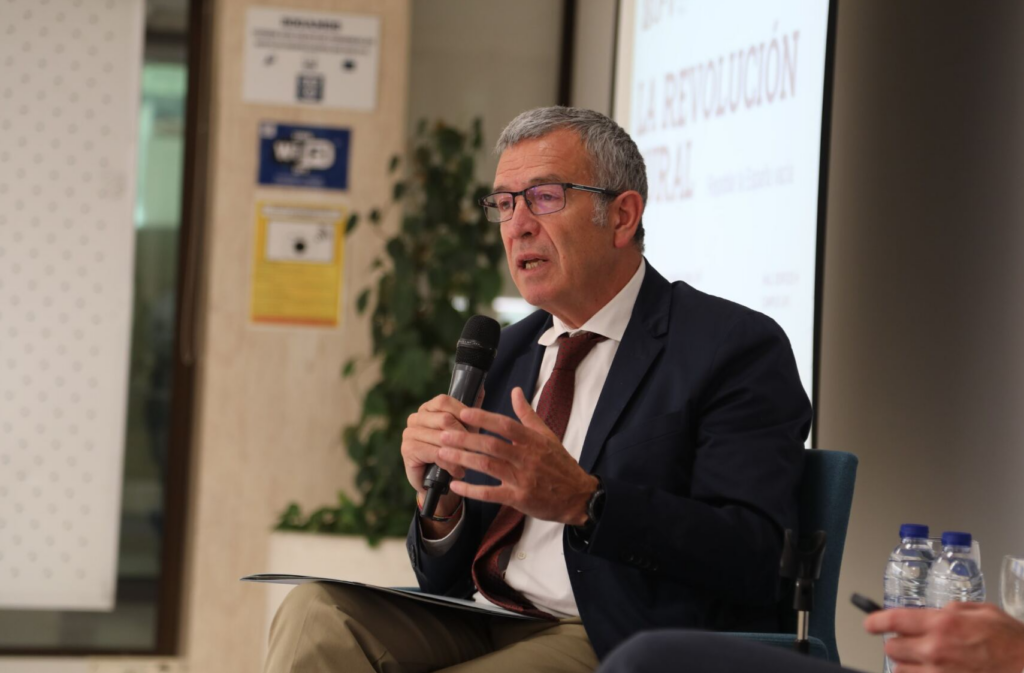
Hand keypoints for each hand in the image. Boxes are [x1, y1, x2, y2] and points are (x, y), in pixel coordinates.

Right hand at [401, 393, 480, 522]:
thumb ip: (470, 411)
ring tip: (470, 462)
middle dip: (464, 435)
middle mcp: (415, 418)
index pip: (444, 401)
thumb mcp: (465, 430)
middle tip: (475, 449)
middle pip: (444, 419)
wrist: (437, 483)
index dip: (463, 413)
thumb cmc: (453, 452)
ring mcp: (409, 433)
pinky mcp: (408, 450)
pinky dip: (450, 463)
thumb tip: (481, 387)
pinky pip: (435, 453)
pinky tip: (458, 471)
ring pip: (441, 437)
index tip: (477, 426)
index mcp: (427, 408)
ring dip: (459, 452)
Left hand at [437, 387, 598, 525]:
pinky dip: (472, 490)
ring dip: (464, 459)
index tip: (464, 412)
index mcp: (534, 440)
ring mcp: (523, 479)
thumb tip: (516, 391)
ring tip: (443, 453)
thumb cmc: (561, 465)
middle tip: (444, 433)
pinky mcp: (519, 499)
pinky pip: (491, 494)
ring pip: (488, 467)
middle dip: (466, 438)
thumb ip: (528, 415)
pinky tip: (456, 486)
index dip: (484, 417)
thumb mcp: (548, 436)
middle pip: (492, 445)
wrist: (578, 497)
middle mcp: (527, 458)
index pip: (506, 425)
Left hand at [864, 602, 1023, 672]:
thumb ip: (954, 610)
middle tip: (909, 641)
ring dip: (907, 663)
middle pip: (891, 648)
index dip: (875, 620)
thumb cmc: (1012, 641)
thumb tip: (938, 612)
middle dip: (897, 643)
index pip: (893, 620)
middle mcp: (935, 649)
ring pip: (900, 669)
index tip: (870, 623)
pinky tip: (931, 670)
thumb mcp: (983, 611)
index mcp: (942, 624)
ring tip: (923, 659)